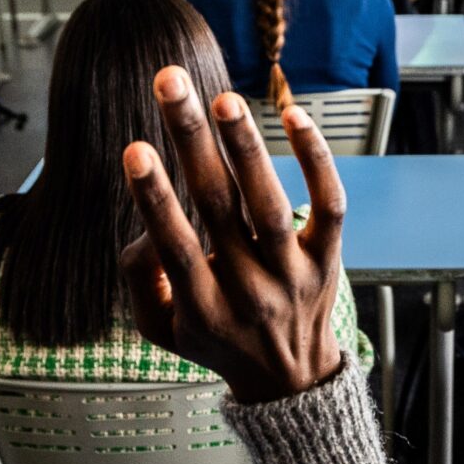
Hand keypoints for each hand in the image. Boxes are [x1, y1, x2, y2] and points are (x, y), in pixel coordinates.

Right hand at [120, 66, 343, 403]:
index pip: (177, 249)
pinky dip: (317, 161)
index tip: (134, 148)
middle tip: (169, 83)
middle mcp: (250, 292)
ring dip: (247, 147)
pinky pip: (329, 205)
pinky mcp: (327, 259)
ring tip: (224, 99)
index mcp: (203, 310)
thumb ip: (141, 280)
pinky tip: (295, 115)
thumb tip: (145, 224)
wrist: (290, 379)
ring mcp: (293, 275)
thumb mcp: (161, 330)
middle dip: (191, 141)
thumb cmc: (215, 340)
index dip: (155, 200)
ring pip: (271, 205)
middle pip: (219, 211)